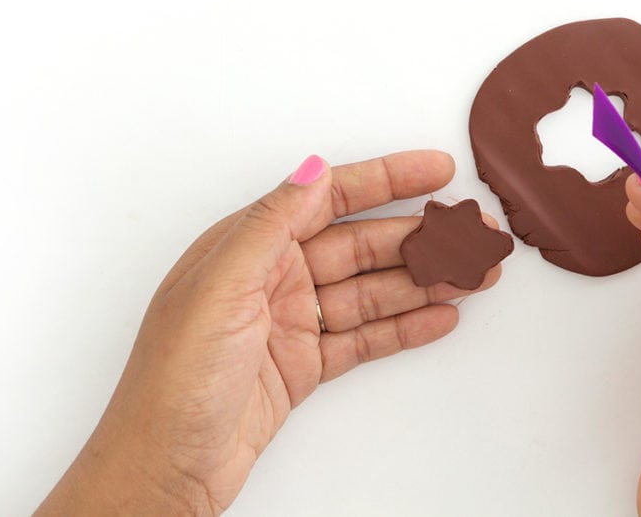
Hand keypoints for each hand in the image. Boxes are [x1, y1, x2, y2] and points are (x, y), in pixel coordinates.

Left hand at [37, 150, 500, 514]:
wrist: (164, 468)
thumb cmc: (174, 382)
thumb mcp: (220, 291)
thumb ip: (270, 226)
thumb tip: (312, 172)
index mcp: (249, 247)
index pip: (329, 199)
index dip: (387, 180)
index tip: (436, 171)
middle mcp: (273, 277)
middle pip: (364, 246)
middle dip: (423, 238)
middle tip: (474, 232)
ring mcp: (291, 322)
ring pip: (373, 291)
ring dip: (425, 283)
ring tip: (475, 276)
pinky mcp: (303, 364)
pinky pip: (366, 336)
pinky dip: (405, 326)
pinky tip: (440, 316)